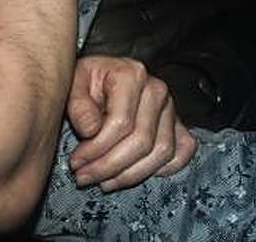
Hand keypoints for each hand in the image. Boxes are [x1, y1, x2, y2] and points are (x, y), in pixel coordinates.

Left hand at [66, 56, 196, 191]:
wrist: (103, 78)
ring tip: (103, 181)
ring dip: (130, 174)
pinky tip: (134, 172)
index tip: (76, 162)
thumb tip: (90, 130)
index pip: (121, 123)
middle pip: (142, 141)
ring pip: (161, 152)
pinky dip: (163, 169)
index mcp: (132, 74)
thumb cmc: (88, 82)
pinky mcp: (178, 125)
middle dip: (109, 166)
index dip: (96, 149)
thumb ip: (78, 104)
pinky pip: (182, 152)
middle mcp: (157, 90)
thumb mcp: (73, 83)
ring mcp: (171, 108)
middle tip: (84, 177)